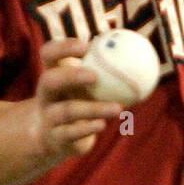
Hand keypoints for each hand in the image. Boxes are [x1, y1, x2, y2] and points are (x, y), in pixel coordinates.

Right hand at [32, 37, 122, 163]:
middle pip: (49, 81)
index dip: (63, 48)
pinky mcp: (55, 138)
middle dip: (70, 76)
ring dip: (93, 109)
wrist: (52, 136)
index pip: (48, 53)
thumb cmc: (77, 100)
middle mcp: (46, 95)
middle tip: (95, 76)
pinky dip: (87, 128)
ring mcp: (48, 117)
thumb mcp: (85, 84)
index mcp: (52, 74)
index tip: (86, 46)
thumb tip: (138, 47)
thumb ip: (104, 67)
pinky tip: (102, 125)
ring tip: (118, 108)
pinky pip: (71, 134)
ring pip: (67, 111)